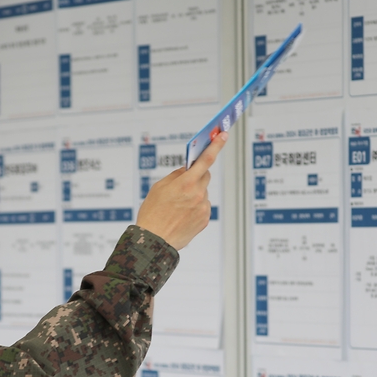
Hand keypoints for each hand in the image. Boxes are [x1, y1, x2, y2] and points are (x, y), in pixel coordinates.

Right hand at [135, 132, 226, 249]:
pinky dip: (195, 207)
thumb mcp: (159, 188)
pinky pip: (203, 206)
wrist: (154, 241)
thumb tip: (187, 169)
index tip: (223, 135)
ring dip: (195, 193)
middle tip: (184, 182)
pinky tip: (182, 214)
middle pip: (205, 176)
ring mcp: (203, 207)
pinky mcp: (205, 219)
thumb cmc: (153, 213)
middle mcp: (198, 194)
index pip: (206, 159)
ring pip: (203, 193)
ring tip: (177, 206)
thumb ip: (176, 175)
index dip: (216, 145)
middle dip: (197, 175)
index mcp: (186, 183)